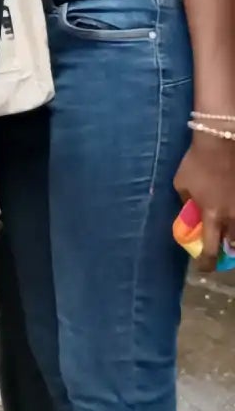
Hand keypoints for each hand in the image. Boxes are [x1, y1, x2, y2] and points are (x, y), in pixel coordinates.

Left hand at [176, 130, 234, 276]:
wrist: (221, 143)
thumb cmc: (197, 162)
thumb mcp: (182, 184)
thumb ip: (187, 203)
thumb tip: (191, 214)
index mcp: (212, 215)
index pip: (211, 249)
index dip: (207, 262)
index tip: (204, 268)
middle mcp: (233, 216)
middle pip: (234, 245)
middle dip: (227, 249)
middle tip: (220, 246)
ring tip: (228, 233)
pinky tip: (232, 214)